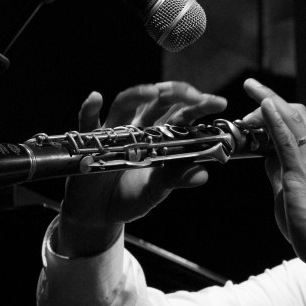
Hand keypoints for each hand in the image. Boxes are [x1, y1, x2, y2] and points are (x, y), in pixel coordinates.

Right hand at [56, 82, 226, 256]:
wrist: (98, 214)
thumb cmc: (130, 197)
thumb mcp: (156, 192)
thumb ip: (176, 179)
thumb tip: (203, 174)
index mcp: (161, 137)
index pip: (183, 115)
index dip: (200, 106)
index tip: (218, 102)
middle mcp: (139, 128)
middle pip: (158, 102)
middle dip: (176, 94)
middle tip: (193, 95)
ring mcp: (114, 131)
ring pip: (125, 104)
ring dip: (138, 95)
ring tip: (153, 91)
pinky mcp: (89, 139)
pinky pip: (87, 121)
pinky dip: (89, 109)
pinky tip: (96, 98)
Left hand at [242, 78, 305, 296]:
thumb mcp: (288, 192)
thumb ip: (278, 172)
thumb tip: (266, 158)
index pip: (299, 122)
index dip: (276, 109)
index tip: (257, 107)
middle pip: (297, 112)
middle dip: (270, 101)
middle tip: (248, 109)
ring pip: (294, 119)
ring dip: (270, 101)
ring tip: (252, 88)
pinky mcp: (302, 173)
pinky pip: (289, 140)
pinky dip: (276, 120)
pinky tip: (265, 107)